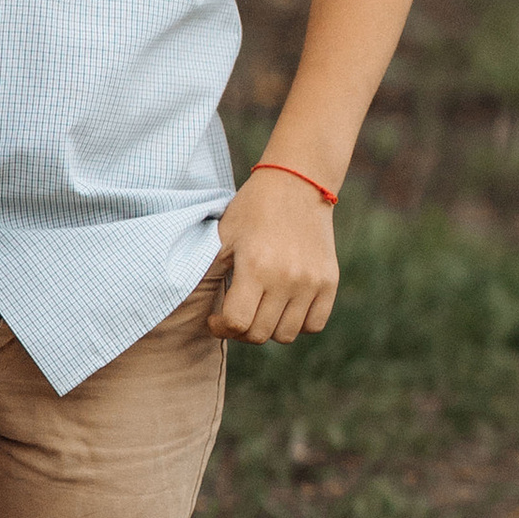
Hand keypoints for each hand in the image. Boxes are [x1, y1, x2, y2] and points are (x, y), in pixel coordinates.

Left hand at [210, 167, 337, 342]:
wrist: (297, 183)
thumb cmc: (252, 209)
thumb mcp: (223, 236)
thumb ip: (208, 270)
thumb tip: (189, 301)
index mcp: (255, 266)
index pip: (237, 323)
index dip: (221, 327)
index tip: (215, 319)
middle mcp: (286, 278)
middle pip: (260, 334)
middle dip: (241, 331)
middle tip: (236, 314)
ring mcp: (311, 282)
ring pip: (287, 335)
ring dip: (269, 329)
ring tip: (259, 310)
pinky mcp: (329, 281)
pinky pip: (314, 325)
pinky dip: (298, 324)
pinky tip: (284, 308)